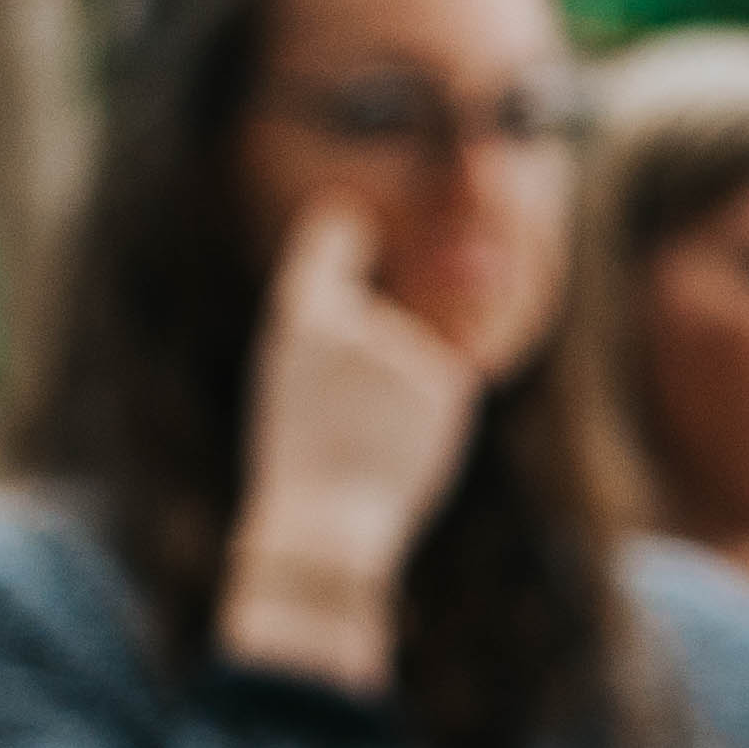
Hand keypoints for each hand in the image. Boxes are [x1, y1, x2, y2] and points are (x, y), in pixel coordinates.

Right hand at [217, 200, 486, 690]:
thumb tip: (411, 308)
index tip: (352, 221)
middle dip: (375, 364)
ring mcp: (405, 350)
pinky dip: (424, 416)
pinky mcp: (448, 383)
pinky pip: (442, 384)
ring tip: (364, 440)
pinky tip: (394, 448)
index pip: (330, 245)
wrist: (327, 525)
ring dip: (400, 396)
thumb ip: (345, 330)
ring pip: (418, 356)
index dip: (344, 233)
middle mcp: (355, 322)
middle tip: (340, 418)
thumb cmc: (306, 460)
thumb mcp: (301, 378)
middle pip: (385, 316)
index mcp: (300, 317)